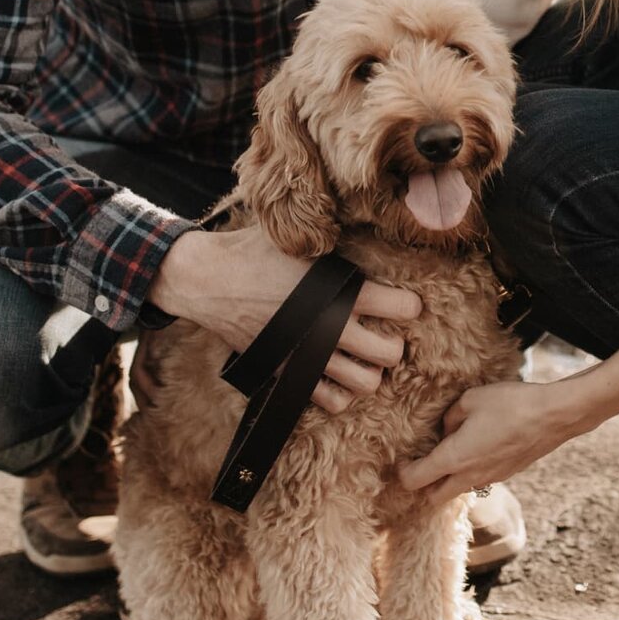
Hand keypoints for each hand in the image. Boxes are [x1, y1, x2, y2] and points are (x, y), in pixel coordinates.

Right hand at [148, 225, 418, 412]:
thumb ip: (334, 237)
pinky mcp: (289, 374)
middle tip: (385, 333)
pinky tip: (336, 372)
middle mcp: (331, 327)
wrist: (210, 281)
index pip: (402, 307)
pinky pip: (331, 400)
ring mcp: (311, 355)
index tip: (404, 303)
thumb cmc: (255, 252)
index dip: (409, 305)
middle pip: (390, 353)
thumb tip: (364, 219)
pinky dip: (341, 392)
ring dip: (370, 370)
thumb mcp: (300, 237)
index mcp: (340, 290)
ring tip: (362, 355)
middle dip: (395, 344)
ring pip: (366, 383)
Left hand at [396, 379, 586, 496]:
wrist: (554, 416)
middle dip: (423, 486)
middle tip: (421, 462)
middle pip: (434, 498)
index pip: (415, 480)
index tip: (402, 459)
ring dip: (448, 479)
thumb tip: (447, 430)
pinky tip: (477, 447)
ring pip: (457, 490)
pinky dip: (469, 472)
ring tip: (450, 452)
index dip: (402, 473)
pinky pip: (478, 480)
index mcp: (454, 458)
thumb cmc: (511, 404)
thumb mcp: (470, 399)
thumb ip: (450, 418)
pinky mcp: (506, 474)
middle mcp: (469, 476)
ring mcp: (490, 479)